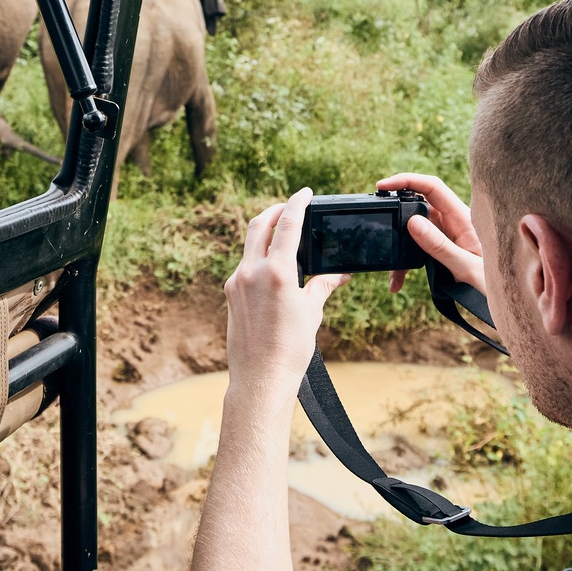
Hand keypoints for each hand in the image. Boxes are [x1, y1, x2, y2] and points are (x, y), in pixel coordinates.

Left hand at [223, 189, 346, 397]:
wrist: (261, 378)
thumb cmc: (290, 349)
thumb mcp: (312, 312)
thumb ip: (323, 285)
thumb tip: (341, 274)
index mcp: (275, 272)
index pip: (287, 225)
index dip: (297, 203)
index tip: (305, 193)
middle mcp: (251, 272)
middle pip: (259, 225)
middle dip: (275, 211)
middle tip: (289, 207)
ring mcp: (236, 282)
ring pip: (248, 244)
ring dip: (264, 232)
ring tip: (281, 232)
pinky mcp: (229, 294)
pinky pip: (244, 265)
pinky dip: (257, 256)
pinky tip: (271, 264)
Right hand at [377, 172, 485, 294]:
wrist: (508, 301)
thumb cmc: (494, 285)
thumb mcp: (466, 268)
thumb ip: (440, 246)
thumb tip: (413, 222)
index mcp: (464, 218)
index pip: (433, 187)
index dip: (407, 181)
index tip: (384, 186)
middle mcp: (455, 222)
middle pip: (418, 206)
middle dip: (397, 218)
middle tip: (381, 230)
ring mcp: (448, 236)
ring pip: (415, 231)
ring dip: (400, 249)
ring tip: (393, 273)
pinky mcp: (444, 250)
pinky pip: (418, 249)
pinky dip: (406, 264)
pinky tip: (398, 282)